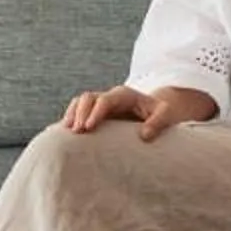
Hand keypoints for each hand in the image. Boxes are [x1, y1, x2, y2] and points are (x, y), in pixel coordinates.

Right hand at [62, 84, 220, 139]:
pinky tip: (65, 132)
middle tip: (76, 131)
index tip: (89, 127)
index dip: (96, 112)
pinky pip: (78, 111)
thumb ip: (158, 122)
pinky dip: (71, 119)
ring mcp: (101, 104)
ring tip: (67, 131)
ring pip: (80, 102)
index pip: (105, 100)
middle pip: (88, 98)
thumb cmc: (160, 113)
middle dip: (80, 113)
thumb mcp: (165, 115)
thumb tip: (144, 135)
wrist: (155, 112)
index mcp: (125, 95)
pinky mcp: (96, 113)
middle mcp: (110, 97)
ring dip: (72, 115)